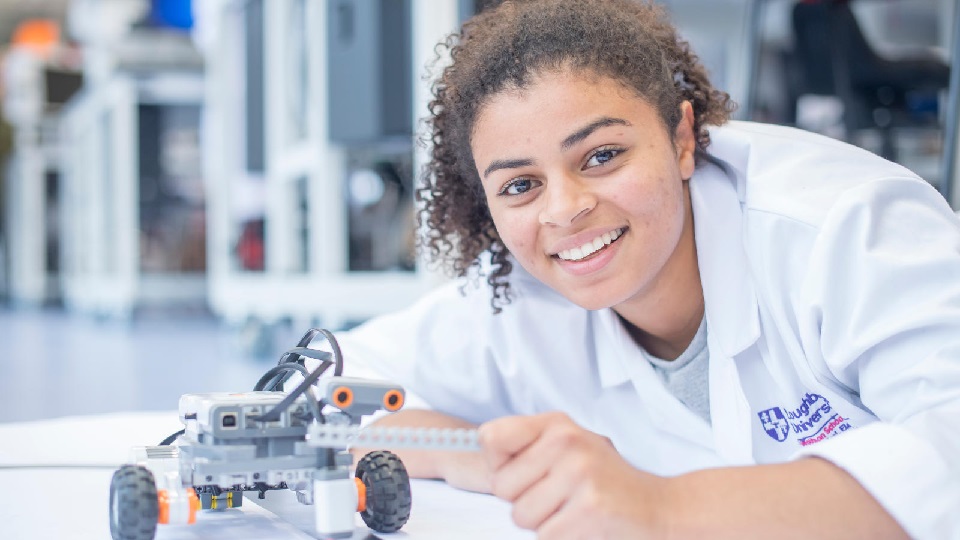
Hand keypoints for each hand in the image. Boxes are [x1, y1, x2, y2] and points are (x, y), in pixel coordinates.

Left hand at [478, 412, 666, 539]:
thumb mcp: (569, 449)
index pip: (492, 437)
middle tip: (558, 496)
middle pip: (501, 487)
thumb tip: (480, 443)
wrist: (658, 508)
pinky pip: (545, 535)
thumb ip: (528, 447)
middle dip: (523, 501)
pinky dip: (561, 537)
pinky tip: (584, 524)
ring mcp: (579, 473)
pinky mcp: (589, 508)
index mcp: (557, 425)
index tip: (522, 472)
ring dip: (543, 522)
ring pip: (521, 516)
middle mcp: (567, 442)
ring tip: (573, 510)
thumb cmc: (604, 482)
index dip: (498, 465)